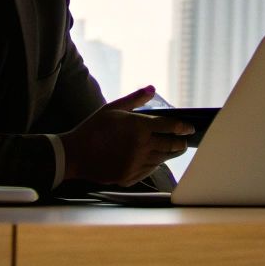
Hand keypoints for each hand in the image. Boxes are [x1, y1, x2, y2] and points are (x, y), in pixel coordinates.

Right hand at [60, 84, 195, 185]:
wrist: (74, 154)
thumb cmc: (94, 128)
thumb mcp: (113, 108)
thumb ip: (135, 99)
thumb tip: (152, 88)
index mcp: (139, 127)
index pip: (169, 126)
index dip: (183, 127)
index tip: (190, 127)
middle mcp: (141, 146)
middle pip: (170, 145)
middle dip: (180, 142)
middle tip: (184, 140)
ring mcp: (136, 164)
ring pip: (162, 159)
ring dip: (169, 154)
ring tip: (174, 149)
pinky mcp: (129, 177)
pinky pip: (149, 170)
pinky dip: (155, 164)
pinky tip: (155, 160)